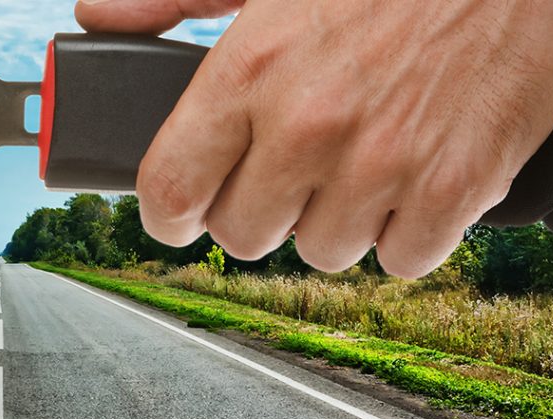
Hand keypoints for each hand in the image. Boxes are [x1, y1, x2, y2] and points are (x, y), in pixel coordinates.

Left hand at [76, 0, 552, 277]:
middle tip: (278, 174)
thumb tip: (98, 16)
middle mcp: (310, 125)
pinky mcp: (455, 190)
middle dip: (251, 212)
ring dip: (327, 221)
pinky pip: (400, 261)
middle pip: (240, 235)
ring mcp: (385, 164)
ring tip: (351, 165)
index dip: (163, 214)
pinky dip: (401, 232)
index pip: (168, 189)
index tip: (175, 214)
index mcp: (252, 68)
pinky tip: (406, 179)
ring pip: (319, 253)